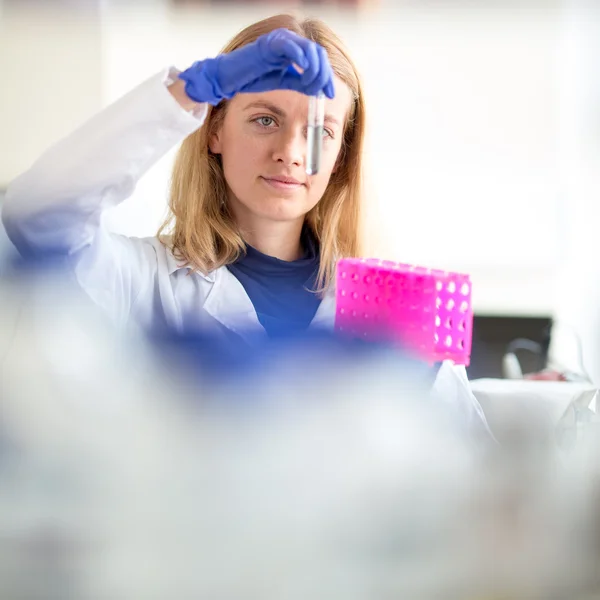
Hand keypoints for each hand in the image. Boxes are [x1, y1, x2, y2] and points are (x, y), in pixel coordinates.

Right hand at [178, 28, 334, 104]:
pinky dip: (300, 58)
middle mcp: (290, 42)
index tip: (330, 95)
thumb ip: (301, 83)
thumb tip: (320, 90)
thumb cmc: (253, 79)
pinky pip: (291, 47)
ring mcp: (280, 41)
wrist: (230, 79)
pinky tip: (303, 72)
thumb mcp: (283, 83)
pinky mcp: (270, 44)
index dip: (327, 77)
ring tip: (310, 86)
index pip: (318, 59)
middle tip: (322, 92)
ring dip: (314, 70)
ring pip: (308, 49)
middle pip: (318, 53)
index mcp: (294, 51)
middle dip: (323, 74)